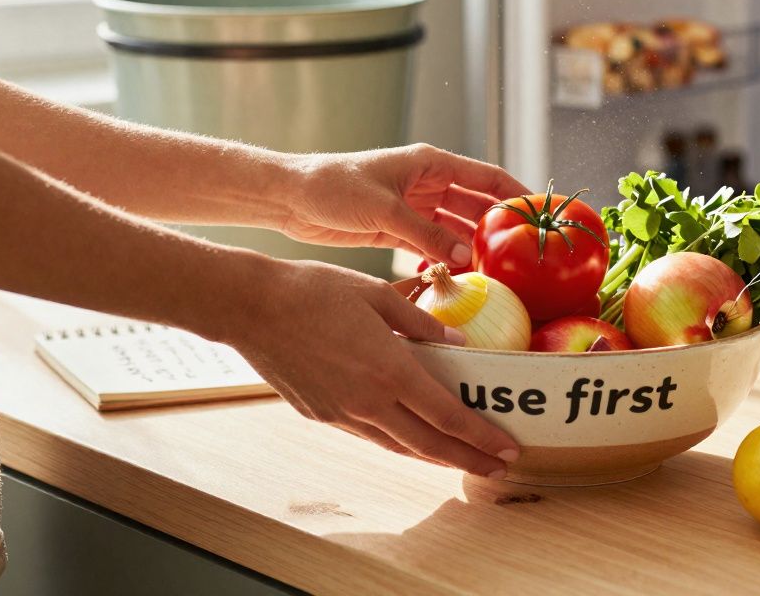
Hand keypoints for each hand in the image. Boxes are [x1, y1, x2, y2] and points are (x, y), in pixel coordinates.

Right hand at [229, 258, 518, 476]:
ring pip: (398, 446)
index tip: (507, 449)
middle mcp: (367, 402)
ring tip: (461, 457)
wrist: (251, 307)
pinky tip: (411, 436)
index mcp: (389, 370)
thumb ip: (421, 323)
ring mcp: (341, 413)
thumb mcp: (377, 294)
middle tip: (497, 468)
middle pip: (428, 444)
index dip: (481, 437)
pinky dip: (398, 441)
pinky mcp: (320, 415)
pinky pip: (370, 435)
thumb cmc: (314, 290)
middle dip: (468, 459)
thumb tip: (458, 344)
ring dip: (433, 455)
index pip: (447, 416)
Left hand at [278, 144, 529, 265]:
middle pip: (475, 206)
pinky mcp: (398, 230)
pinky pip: (433, 246)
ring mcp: (414, 208)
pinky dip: (446, 260)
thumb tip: (466, 257)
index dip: (516, 194)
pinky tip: (459, 278)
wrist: (291, 198)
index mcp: (430, 163)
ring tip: (497, 272)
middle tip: (523, 253)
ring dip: (472, 248)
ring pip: (455, 230)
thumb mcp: (385, 209)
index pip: (486, 177)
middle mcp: (427, 184)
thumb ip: (426, 234)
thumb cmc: (334, 187)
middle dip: (498, 228)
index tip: (542, 213)